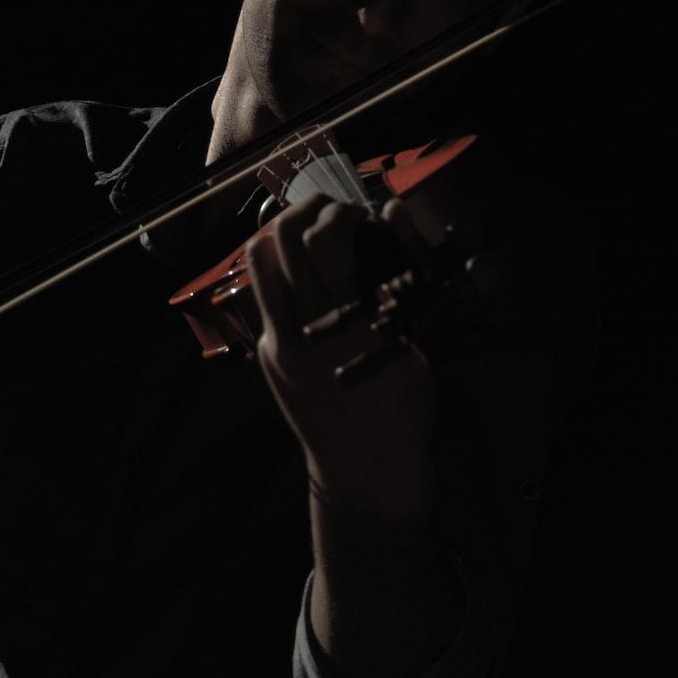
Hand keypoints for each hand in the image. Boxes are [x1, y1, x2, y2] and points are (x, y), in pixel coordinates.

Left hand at [245, 195, 436, 528]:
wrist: (365, 469)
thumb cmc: (404, 404)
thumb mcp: (416, 339)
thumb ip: (402, 275)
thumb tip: (392, 213)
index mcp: (353, 324)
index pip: (328, 241)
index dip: (343, 213)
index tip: (362, 215)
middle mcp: (308, 328)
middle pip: (286, 239)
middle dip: (310, 209)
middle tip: (333, 210)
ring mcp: (280, 342)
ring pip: (261, 261)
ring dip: (285, 234)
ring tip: (312, 233)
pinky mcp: (269, 355)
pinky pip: (266, 296)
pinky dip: (282, 272)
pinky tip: (308, 275)